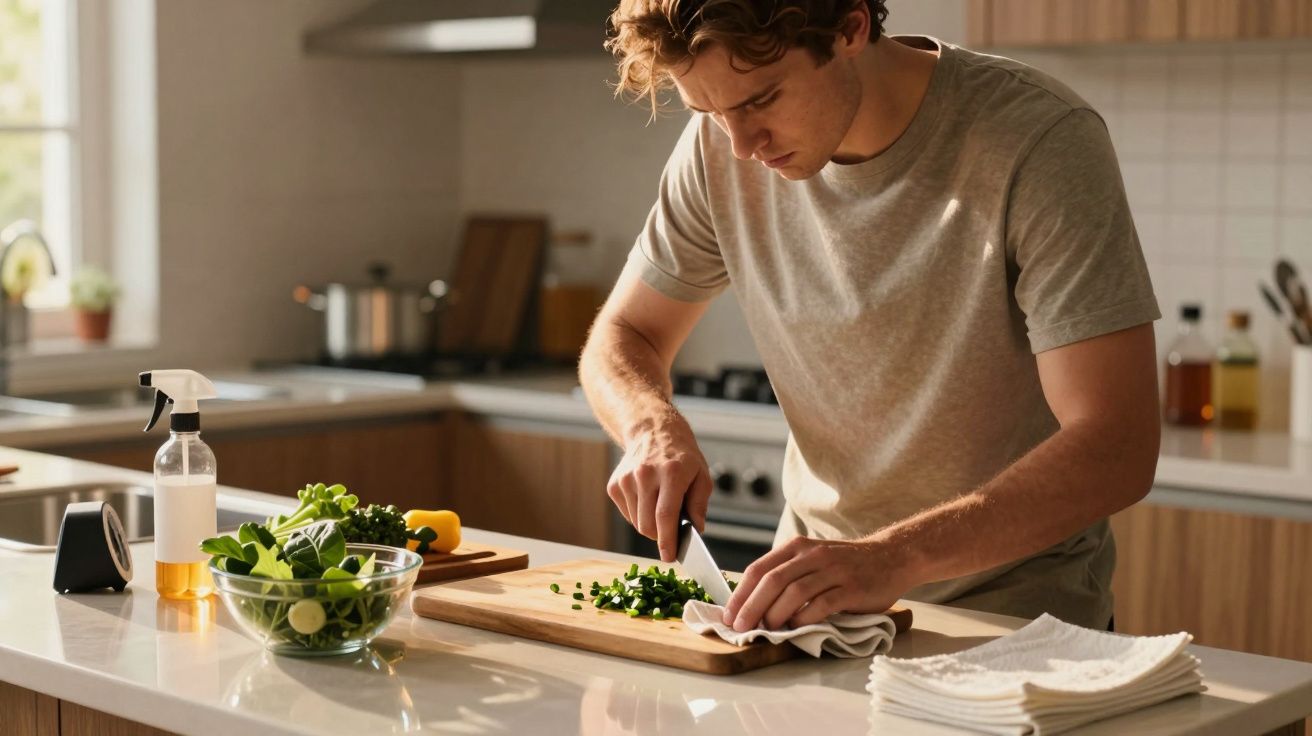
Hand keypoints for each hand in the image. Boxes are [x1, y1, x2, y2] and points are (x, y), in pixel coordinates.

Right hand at [607, 415, 711, 561]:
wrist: (653, 431)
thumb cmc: (682, 457)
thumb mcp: (702, 475)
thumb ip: (700, 504)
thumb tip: (695, 529)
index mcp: (671, 473)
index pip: (665, 515)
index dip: (667, 540)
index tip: (669, 557)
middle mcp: (645, 474)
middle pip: (648, 524)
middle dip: (661, 536)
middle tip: (672, 532)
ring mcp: (627, 479)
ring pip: (636, 522)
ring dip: (650, 524)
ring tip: (660, 504)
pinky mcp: (615, 484)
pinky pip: (627, 514)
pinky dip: (638, 515)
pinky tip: (647, 498)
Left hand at [721, 536, 908, 631]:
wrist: (890, 557)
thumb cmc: (846, 564)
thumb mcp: (812, 558)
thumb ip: (787, 573)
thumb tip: (752, 603)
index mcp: (797, 547)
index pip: (759, 569)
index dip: (740, 593)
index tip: (728, 615)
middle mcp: (812, 555)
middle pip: (772, 581)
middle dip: (751, 606)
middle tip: (740, 627)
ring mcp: (833, 571)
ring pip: (794, 592)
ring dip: (775, 614)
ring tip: (765, 630)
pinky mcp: (851, 588)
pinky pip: (822, 604)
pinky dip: (805, 617)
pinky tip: (796, 628)